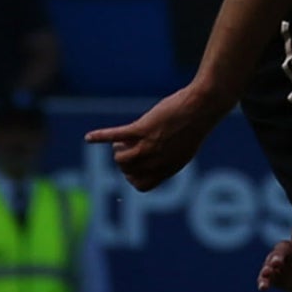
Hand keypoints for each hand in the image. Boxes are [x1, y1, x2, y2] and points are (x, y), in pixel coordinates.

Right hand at [86, 85, 223, 190]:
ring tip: (124, 139)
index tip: (135, 165)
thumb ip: (167, 158)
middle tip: (131, 144)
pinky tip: (89, 137)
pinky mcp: (142, 128)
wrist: (202, 106)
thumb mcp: (184, 148)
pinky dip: (101, 137)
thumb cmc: (195, 124)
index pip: (142, 185)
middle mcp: (158, 160)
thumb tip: (151, 161)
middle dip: (124, 159)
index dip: (133, 177)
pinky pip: (116, 136)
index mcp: (169, 168)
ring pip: (120, 158)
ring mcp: (149, 145)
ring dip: (118, 148)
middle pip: (127, 171)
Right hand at [257, 225, 291, 291]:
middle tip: (278, 263)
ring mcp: (283, 263)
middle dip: (279, 255)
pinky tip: (263, 287)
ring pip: (271, 262)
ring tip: (267, 274)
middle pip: (282, 248)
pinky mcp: (278, 276)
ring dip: (268, 267)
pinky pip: (268, 277)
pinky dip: (264, 281)